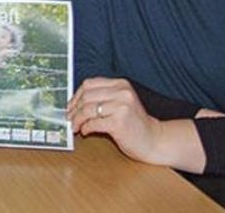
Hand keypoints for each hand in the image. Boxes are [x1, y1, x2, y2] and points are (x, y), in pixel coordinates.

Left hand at [67, 77, 203, 171]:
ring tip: (75, 127)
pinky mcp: (119, 123)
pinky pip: (94, 123)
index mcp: (121, 84)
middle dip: (74, 109)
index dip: (76, 96)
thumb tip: (74, 104)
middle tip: (69, 119)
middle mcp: (122, 92)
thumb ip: (102, 98)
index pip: (89, 84)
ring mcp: (121, 107)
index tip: (70, 106)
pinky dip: (86, 128)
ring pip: (87, 110)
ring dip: (77, 120)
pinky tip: (86, 132)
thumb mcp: (121, 103)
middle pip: (86, 96)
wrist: (155, 140)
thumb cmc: (134, 124)